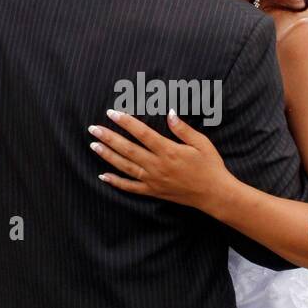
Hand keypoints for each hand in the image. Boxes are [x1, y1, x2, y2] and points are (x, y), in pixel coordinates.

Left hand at [88, 110, 230, 208]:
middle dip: (109, 137)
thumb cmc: (210, 166)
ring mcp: (153, 180)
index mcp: (168, 151)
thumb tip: (169, 113)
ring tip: (94, 145)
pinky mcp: (153, 192)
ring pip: (125, 166)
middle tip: (94, 128)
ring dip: (108, 155)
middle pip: (127, 149)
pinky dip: (116, 182)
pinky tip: (103, 175)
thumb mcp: (201, 143)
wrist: (214, 194)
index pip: (142, 133)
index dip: (126, 122)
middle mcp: (157, 166)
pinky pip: (130, 187)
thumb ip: (183, 129)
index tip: (113, 113)